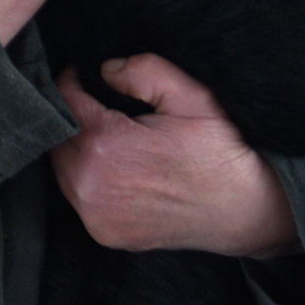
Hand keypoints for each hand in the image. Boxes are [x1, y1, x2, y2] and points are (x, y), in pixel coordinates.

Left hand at [50, 55, 298, 259]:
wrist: (247, 211)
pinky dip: (84, 177)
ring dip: (73, 146)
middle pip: (57, 136)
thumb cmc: (219, 152)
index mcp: (105, 146)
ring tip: (101, 132)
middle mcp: (90, 184)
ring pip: (60, 167)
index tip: (81, 72)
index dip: (70, 81)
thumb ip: (142, 71)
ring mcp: (95, 214)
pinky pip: (76, 196)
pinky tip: (110, 166)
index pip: (64, 101)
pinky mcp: (104, 234)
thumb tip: (104, 70)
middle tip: (94, 102)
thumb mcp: (190, 96)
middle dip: (71, 115)